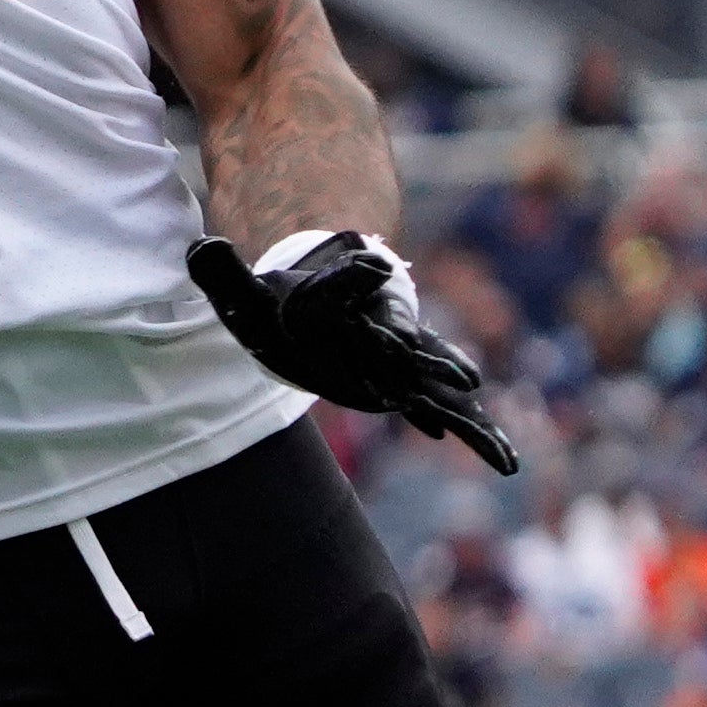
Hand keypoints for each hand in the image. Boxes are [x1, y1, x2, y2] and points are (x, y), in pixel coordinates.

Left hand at [189, 230, 518, 473]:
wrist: (313, 310)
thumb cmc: (276, 306)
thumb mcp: (243, 293)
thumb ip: (224, 272)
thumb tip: (203, 248)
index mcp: (345, 306)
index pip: (357, 298)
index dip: (370, 304)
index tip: (385, 305)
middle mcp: (382, 336)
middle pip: (414, 349)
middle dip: (438, 365)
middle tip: (466, 379)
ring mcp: (402, 363)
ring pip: (440, 389)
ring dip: (468, 415)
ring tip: (503, 449)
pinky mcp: (407, 386)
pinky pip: (445, 413)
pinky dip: (470, 432)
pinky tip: (502, 458)